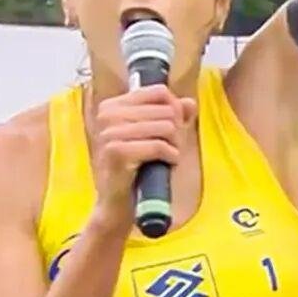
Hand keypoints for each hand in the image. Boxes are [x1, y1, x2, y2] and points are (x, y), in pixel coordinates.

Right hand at [90, 85, 196, 225]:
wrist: (118, 204)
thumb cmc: (136, 169)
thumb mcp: (155, 137)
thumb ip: (171, 116)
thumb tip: (189, 103)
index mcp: (113, 105)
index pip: (159, 92)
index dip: (175, 110)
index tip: (173, 128)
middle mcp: (108, 115)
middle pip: (166, 110)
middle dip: (177, 131)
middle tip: (172, 149)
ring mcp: (109, 133)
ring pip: (166, 127)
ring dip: (176, 145)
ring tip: (169, 157)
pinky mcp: (116, 152)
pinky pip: (158, 146)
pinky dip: (170, 156)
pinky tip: (167, 164)